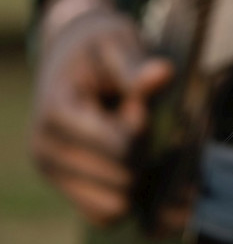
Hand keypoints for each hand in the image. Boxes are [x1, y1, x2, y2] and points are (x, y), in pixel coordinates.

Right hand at [30, 0, 174, 227]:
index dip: (139, 126)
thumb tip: (163, 74)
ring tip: (126, 135)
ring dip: (135, 171)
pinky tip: (129, 158)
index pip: (117, 146)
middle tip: (133, 116)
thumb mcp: (119, 44)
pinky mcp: (66, 187)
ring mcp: (52, 173)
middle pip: (121, 177)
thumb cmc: (100, 48)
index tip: (136, 103)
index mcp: (56, 112)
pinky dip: (129, 193)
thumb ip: (137, 66)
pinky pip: (106, 213)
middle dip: (140, 150)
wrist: (71, 56)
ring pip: (116, 202)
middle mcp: (44, 149)